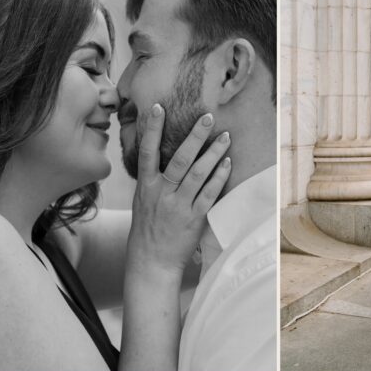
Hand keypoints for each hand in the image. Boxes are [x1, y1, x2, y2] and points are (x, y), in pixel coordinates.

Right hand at [128, 108, 231, 275]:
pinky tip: (228, 163)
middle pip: (179, 159)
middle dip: (194, 136)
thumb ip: (152, 180)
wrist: (151, 262)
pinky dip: (219, 177)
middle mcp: (161, 194)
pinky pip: (209, 194)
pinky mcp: (193, 219)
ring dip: (213, 153)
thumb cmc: (147, 230)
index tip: (158, 107)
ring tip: (225, 136)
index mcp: (146, 187)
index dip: (152, 129)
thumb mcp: (142, 201)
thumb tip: (160, 155)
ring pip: (197, 173)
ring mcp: (178, 206)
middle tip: (207, 116)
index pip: (147, 152)